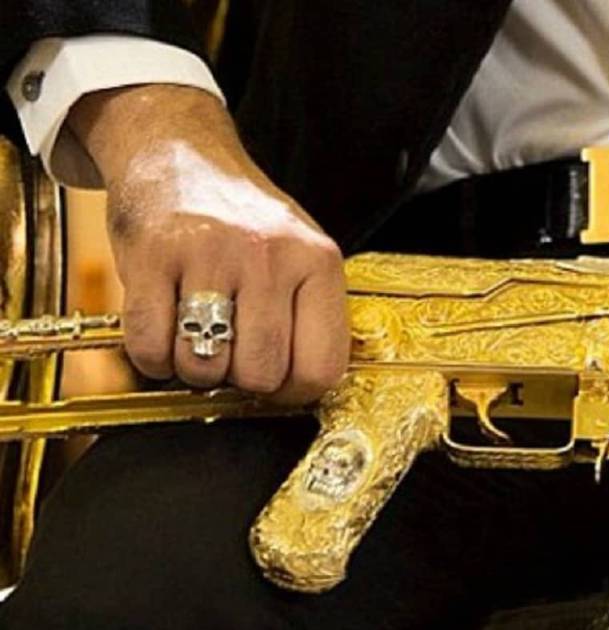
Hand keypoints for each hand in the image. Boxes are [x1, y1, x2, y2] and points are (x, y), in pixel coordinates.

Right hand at [68, 85, 348, 403]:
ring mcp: (210, 254)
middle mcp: (269, 256)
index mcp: (318, 262)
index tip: (278, 384)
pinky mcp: (152, 257)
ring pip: (204, 368)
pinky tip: (163, 330)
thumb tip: (302, 394)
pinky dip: (152, 357)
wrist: (181, 157)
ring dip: (193, 369)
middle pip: (261, 375)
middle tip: (231, 352)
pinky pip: (150, 348)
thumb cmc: (246, 221)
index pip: (322, 368)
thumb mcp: (302, 256)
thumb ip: (311, 319)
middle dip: (241, 380)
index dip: (295, 392)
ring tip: (197, 334)